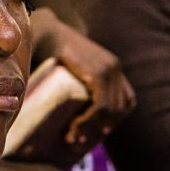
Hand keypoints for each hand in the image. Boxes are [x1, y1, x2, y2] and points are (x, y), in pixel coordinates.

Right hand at [42, 21, 135, 157]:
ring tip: (72, 137)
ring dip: (91, 128)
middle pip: (119, 108)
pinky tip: (75, 127)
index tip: (94, 132)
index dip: (113, 120)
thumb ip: (74, 80)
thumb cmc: (48, 49)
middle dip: (100, 128)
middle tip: (76, 140)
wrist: (44, 30)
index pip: (125, 101)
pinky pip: (102, 105)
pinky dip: (90, 121)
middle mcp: (114, 68)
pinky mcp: (98, 72)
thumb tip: (63, 106)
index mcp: (112, 67)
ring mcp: (109, 69)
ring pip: (110, 110)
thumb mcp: (69, 65)